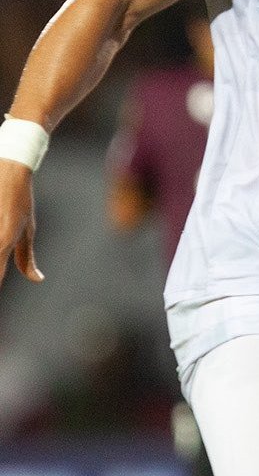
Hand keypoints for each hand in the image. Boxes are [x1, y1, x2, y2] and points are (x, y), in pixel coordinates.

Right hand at [0, 160, 42, 284]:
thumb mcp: (27, 228)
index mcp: (5, 239)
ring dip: (0, 260)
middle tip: (6, 258)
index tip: (0, 307)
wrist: (9, 167)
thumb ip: (26, 257)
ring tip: (7, 237)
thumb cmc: (19, 200)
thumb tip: (37, 279)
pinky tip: (1, 241)